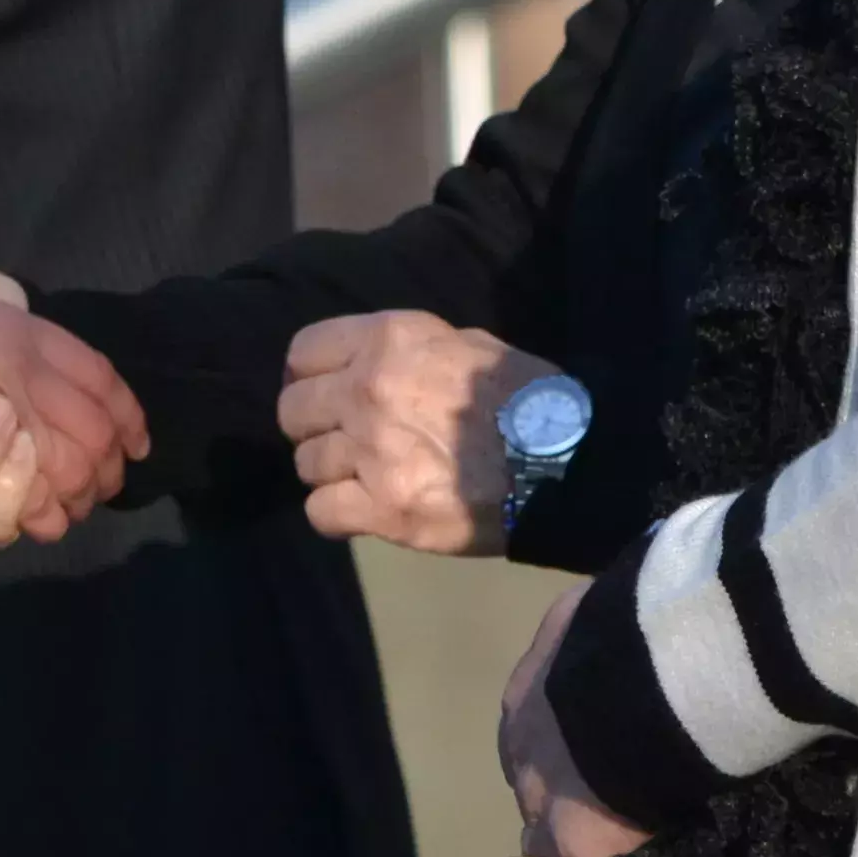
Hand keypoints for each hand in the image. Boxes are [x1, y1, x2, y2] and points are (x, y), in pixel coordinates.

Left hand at [278, 313, 549, 553]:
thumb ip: (408, 351)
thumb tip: (371, 366)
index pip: (304, 352)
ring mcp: (370, 451)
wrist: (564, 462)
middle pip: (293, 411)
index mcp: (388, 341)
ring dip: (331, 473)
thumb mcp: (467, 343)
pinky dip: (337, 515)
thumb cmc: (523, 397)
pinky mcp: (381, 508)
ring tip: (367, 478)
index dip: (308, 375)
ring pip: (306, 464)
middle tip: (346, 441)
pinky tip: (365, 511)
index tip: (324, 393)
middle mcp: (367, 389)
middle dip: (315, 427)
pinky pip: (320, 512)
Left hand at [495, 581, 650, 856]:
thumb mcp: (620, 606)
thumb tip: (658, 604)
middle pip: (538, 805)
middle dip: (561, 827)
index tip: (590, 782)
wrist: (657, 665)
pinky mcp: (583, 855)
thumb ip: (627, 625)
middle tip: (596, 851)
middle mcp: (527, 758)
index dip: (566, 767)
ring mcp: (550, 809)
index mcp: (533, 697)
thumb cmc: (648, 621)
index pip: (539, 746)